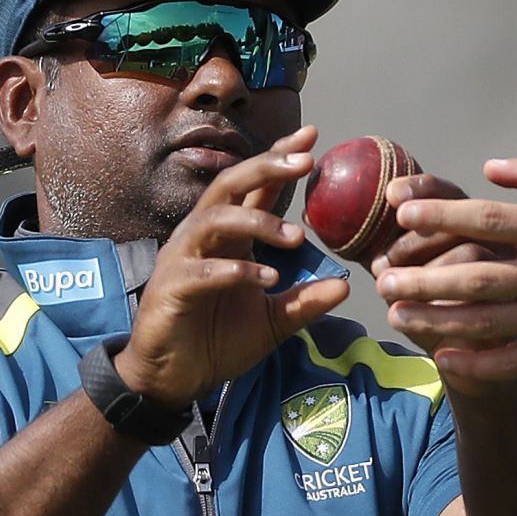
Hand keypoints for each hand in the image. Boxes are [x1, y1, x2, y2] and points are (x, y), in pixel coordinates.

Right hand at [115, 126, 348, 407]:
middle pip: (230, 185)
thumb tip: (345, 286)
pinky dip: (236, 270)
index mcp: (229, 238)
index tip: (311, 137)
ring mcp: (183, 259)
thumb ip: (305, 302)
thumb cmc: (216, 341)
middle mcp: (203, 238)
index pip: (254, 188)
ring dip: (257, 222)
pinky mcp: (171, 288)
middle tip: (305, 161)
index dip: (278, 159)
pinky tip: (268, 280)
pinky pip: (202, 269)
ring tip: (295, 238)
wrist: (173, 378)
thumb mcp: (272, 322)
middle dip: (266, 167)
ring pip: (215, 219)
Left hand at [373, 156, 516, 383]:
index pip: (490, 220)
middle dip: (423, 277)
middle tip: (380, 275)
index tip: (401, 213)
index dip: (441, 217)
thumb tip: (489, 167)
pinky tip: (444, 356)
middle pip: (477, 276)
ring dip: (437, 319)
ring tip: (396, 313)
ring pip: (488, 321)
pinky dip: (479, 362)